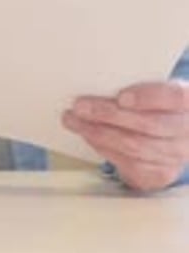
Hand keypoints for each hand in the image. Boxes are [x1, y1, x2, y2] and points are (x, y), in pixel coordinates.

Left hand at [63, 81, 188, 191]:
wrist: (173, 134)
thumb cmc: (156, 102)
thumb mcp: (154, 85)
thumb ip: (136, 81)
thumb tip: (98, 78)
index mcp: (187, 101)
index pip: (173, 98)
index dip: (148, 98)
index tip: (121, 97)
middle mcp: (187, 131)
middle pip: (147, 125)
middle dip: (108, 115)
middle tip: (79, 106)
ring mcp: (176, 156)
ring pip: (135, 147)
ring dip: (98, 133)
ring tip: (74, 120)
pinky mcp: (160, 174)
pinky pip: (129, 163)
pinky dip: (104, 148)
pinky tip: (88, 135)